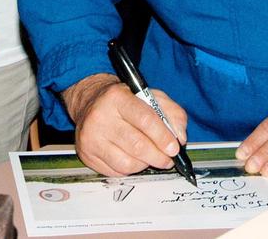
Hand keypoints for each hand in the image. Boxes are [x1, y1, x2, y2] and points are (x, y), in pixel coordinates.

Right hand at [63, 73, 187, 176]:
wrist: (89, 103)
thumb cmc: (124, 101)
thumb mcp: (150, 96)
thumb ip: (171, 112)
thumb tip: (180, 137)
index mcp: (117, 97)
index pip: (144, 119)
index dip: (163, 136)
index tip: (174, 148)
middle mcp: (100, 116)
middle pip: (137, 145)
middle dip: (159, 156)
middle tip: (168, 159)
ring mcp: (91, 137)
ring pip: (127, 163)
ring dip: (145, 164)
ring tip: (150, 158)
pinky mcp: (87, 154)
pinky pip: (116, 172)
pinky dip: (130, 170)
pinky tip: (134, 159)